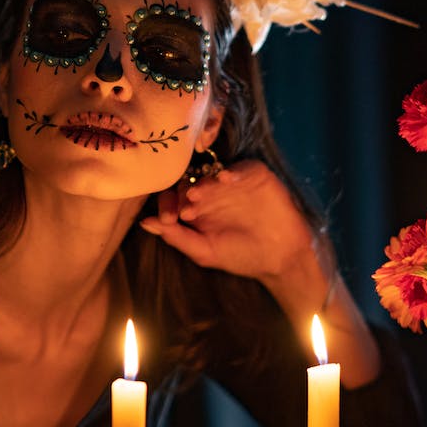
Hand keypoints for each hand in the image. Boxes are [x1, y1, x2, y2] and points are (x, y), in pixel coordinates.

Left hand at [138, 160, 315, 284]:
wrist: (281, 257)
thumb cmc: (241, 255)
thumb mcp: (205, 251)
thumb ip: (176, 237)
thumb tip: (145, 222)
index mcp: (196, 206)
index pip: (174, 198)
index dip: (169, 205)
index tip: (170, 218)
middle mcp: (211, 190)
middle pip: (190, 182)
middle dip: (183, 194)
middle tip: (184, 207)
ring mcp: (232, 180)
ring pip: (212, 175)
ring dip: (204, 184)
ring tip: (197, 195)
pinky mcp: (254, 174)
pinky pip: (241, 169)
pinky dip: (232, 173)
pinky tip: (225, 180)